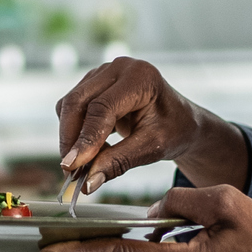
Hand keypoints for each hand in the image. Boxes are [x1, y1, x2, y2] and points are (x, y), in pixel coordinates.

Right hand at [55, 58, 249, 191]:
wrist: (181, 121)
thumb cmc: (174, 131)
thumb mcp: (152, 148)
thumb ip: (118, 162)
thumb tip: (87, 183)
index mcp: (141, 77)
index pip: (102, 108)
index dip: (86, 138)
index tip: (73, 166)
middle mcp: (119, 68)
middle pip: (78, 102)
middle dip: (70, 138)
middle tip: (70, 171)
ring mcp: (104, 72)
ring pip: (69, 105)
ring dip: (70, 137)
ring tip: (84, 163)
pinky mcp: (94, 83)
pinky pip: (72, 108)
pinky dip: (75, 131)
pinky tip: (92, 148)